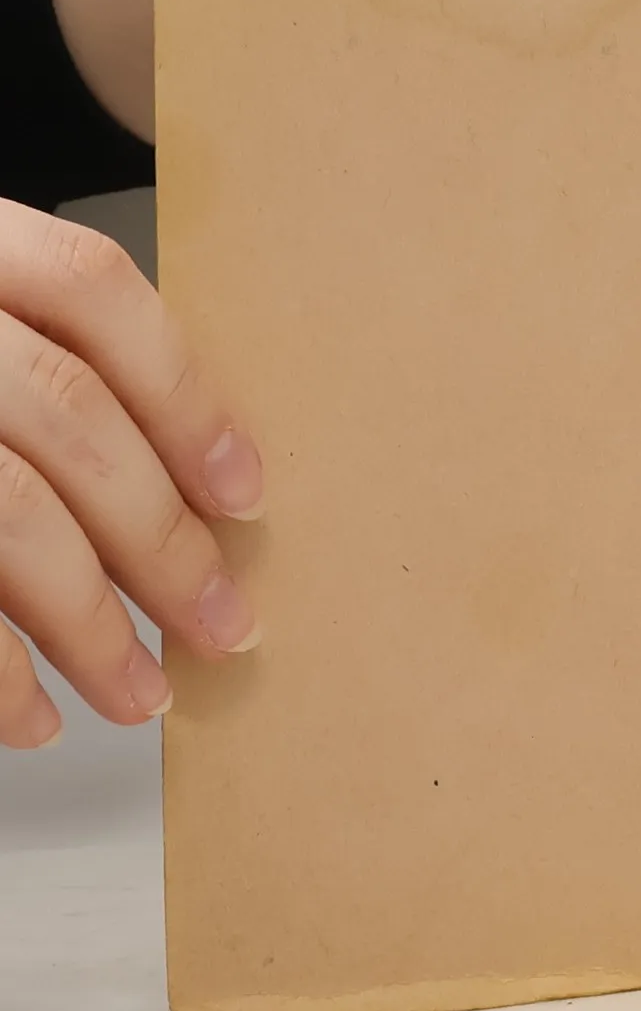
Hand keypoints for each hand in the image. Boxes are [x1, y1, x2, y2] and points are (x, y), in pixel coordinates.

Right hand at [0, 202, 262, 746]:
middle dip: (160, 540)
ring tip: (139, 697)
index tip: (246, 494)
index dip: (184, 395)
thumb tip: (186, 481)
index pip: (91, 292)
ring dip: (87, 624)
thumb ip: (28, 350)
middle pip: (64, 416)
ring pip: (3, 512)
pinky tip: (24, 718)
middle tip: (224, 628)